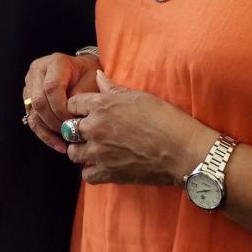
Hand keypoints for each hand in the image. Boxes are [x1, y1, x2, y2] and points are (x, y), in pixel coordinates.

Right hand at [22, 51, 102, 153]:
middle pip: (38, 101)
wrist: (84, 72)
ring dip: (50, 130)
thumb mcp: (93, 81)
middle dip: (55, 121)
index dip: (61, 108)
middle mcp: (38, 70)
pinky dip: (45, 135)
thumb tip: (73, 116)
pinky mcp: (28, 98)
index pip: (51, 87)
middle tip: (70, 132)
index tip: (75, 120)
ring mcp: (30, 84)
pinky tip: (59, 145)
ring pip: (33, 112)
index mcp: (55, 62)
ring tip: (66, 140)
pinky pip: (32, 120)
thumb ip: (83, 96)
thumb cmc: (90, 76)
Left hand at [65, 71, 215, 185]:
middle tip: (90, 132)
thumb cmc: (164, 119)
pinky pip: (86, 175)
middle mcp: (95, 128)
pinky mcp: (108, 173)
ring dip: (81, 151)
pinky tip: (102, 165)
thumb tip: (98, 75)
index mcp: (102, 106)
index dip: (78, 107)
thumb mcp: (139, 96)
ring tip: (94, 149)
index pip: (72, 104)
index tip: (86, 111)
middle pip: (69, 129)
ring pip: (74, 153)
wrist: (182, 150)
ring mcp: (100, 153)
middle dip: (76, 130)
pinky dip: (91, 171)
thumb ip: (113, 88)